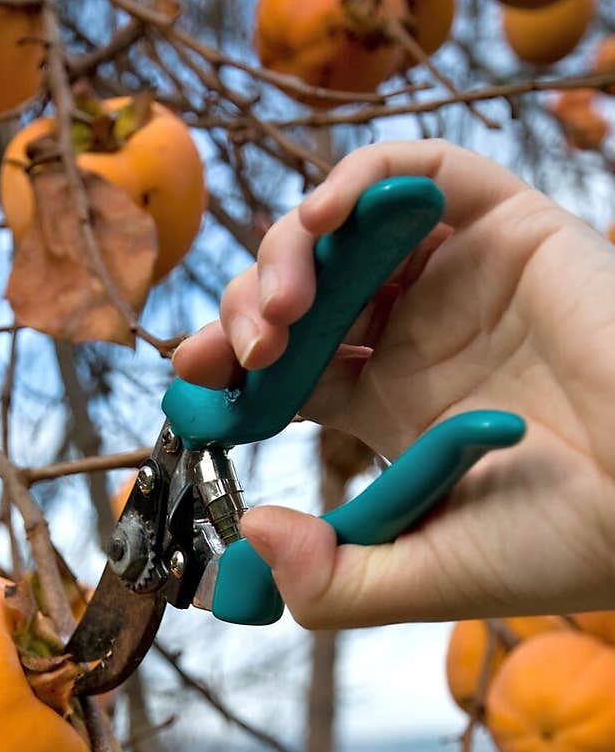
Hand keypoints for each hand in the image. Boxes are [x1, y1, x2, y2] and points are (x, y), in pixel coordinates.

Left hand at [174, 139, 614, 628]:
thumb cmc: (564, 544)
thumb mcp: (424, 577)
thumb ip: (333, 580)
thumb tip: (249, 534)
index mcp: (395, 411)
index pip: (289, 372)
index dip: (229, 372)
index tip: (187, 388)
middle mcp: (420, 338)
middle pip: (302, 297)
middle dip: (244, 313)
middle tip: (224, 353)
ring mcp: (461, 280)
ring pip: (344, 231)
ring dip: (286, 254)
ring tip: (275, 314)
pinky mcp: (508, 228)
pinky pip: (421, 172)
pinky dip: (358, 181)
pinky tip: (319, 225)